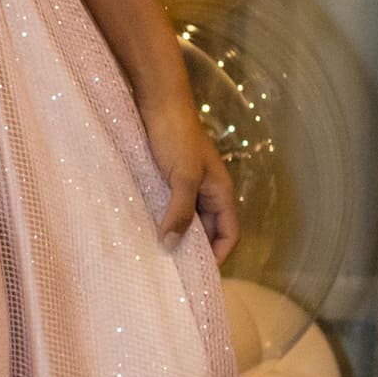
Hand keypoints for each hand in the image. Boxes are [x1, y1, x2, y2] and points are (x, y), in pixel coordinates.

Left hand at [138, 82, 238, 258]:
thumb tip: (171, 245)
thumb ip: (180, 211)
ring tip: (159, 255)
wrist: (159, 102)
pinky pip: (173, 206)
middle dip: (196, 250)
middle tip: (174, 272)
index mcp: (221, 192)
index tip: (198, 275)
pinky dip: (165, 219)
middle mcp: (209, 191)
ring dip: (179, 234)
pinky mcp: (170, 177)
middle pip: (210, 230)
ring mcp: (190, 184)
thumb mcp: (182, 177)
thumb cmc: (175, 136)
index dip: (219, 255)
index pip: (229, 234)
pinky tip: (148, 228)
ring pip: (190, 218)